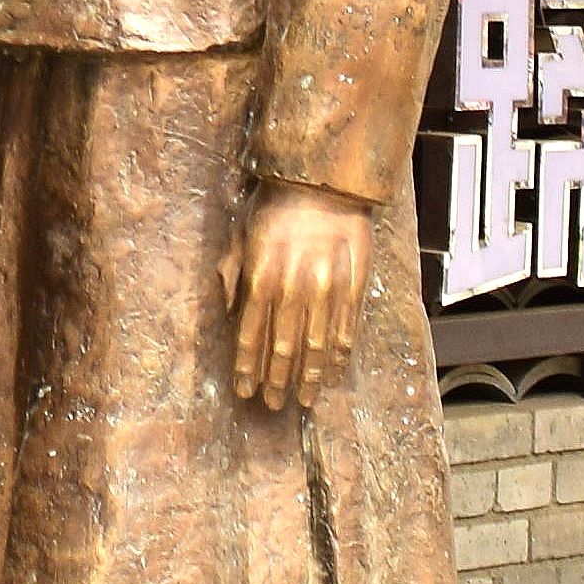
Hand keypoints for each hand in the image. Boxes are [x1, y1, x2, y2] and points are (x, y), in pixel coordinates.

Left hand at [222, 185, 372, 411]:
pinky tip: (335, 373)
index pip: (250, 335)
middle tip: (274, 404)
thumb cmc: (277, 205)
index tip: (245, 391)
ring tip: (306, 399)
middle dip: (276, 380)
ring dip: (310, 377)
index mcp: (260, 276)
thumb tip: (229, 312)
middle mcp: (292, 288)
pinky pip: (347, 330)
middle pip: (282, 347)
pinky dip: (340, 356)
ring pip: (317, 346)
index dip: (247, 368)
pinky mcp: (354, 285)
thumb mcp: (242, 234)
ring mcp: (326, 289)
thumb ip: (233, 274)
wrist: (325, 179)